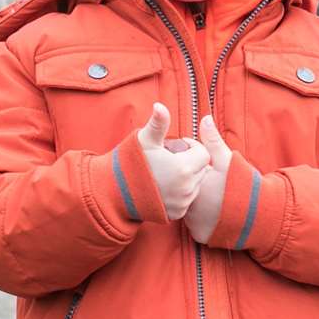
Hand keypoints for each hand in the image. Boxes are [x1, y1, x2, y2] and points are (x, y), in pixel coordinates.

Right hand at [137, 103, 210, 220]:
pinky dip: (180, 193)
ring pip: (195, 185)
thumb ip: (158, 122)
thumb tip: (160, 104)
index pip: (203, 154)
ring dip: (187, 178)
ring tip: (167, 172)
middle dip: (190, 162)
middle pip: (201, 170)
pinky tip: (164, 187)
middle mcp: (186, 189)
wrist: (114, 192)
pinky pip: (186, 200)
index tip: (177, 146)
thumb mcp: (145, 140)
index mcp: (183, 168)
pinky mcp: (176, 214)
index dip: (192, 147)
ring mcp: (182, 203)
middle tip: (170, 159)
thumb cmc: (131, 162)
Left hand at [182, 116, 233, 243]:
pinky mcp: (199, 235)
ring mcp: (194, 222)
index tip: (208, 168)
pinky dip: (200, 220)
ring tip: (214, 199)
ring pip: (188, 208)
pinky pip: (194, 225)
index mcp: (194, 183)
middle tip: (212, 185)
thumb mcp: (228, 160)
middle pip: (185, 190)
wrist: (260, 216)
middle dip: (193, 184)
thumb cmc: (244, 185)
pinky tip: (212, 214)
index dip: (196, 166)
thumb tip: (204, 118)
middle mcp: (190, 204)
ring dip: (195, 203)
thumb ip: (212, 141)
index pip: (186, 170)